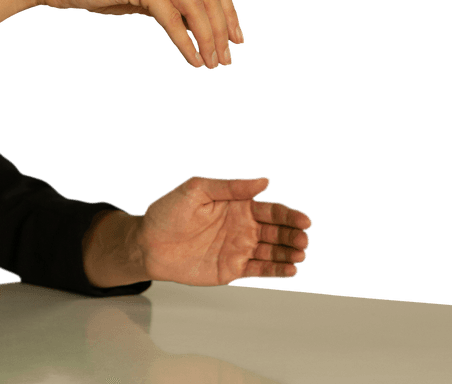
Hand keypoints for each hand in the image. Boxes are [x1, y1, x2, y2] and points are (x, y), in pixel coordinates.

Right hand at [25, 0, 242, 68]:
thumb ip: (166, 0)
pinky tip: (193, 60)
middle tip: (227, 59)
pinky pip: (172, 17)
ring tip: (213, 64)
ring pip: (195, 5)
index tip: (235, 37)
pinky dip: (186, 42)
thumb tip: (194, 26)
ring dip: (208, 38)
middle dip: (222, 29)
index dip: (229, 10)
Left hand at [139, 176, 310, 285]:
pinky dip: (276, 270)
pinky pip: (259, 269)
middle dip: (294, 235)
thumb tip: (264, 180)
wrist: (148, 244)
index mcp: (238, 205)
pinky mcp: (232, 269)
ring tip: (300, 256)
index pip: (271, 210)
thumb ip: (230, 187)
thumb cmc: (168, 213)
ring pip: (272, 251)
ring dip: (290, 253)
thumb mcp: (197, 190)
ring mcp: (239, 248)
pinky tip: (290, 269)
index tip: (304, 220)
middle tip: (304, 240)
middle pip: (277, 231)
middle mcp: (243, 227)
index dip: (290, 215)